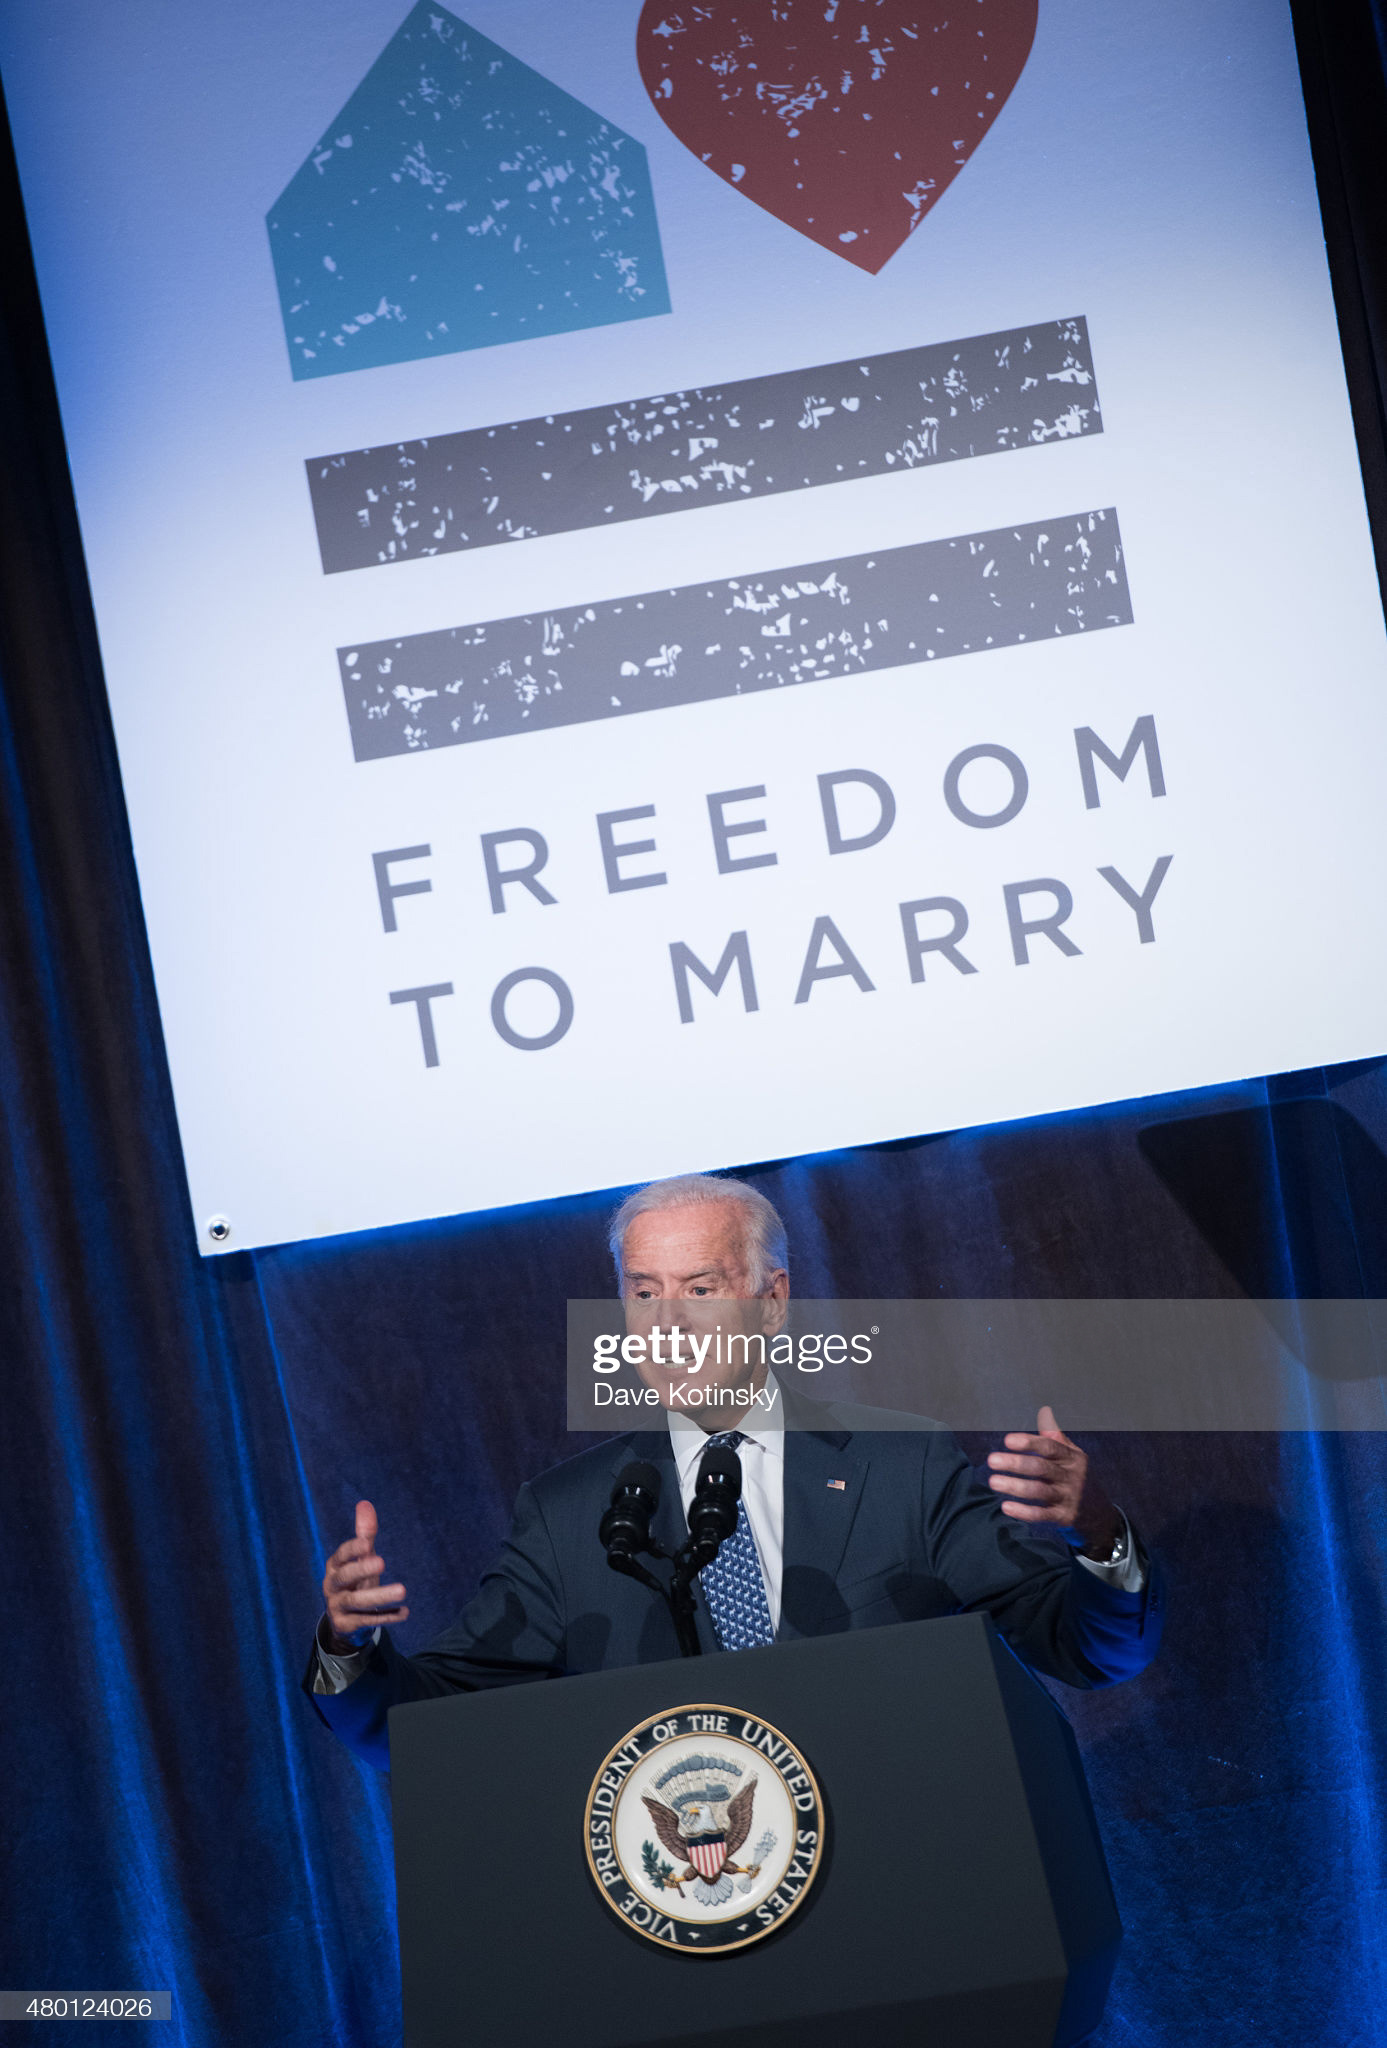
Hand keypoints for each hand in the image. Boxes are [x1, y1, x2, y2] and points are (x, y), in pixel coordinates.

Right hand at [321, 1499, 408, 1651]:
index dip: (353, 1549)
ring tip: (403, 1590)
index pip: (341, 1555)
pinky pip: (366, 1621)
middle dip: (362, 1569)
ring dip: (380, 1596)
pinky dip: (386, 1617)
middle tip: (382, 1562)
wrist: (344, 1621)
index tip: (368, 1544)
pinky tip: (405, 1612)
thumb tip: (365, 1503)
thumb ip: (365, 1534)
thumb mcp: (360, 1559)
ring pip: (356, 1602)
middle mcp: (332, 1586)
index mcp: (335, 1566)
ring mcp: (337, 1607)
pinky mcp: (345, 1625)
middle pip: (345, 1577)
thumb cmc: (355, 1582)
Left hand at [986, 1407, 1121, 1557]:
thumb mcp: (1073, 1456)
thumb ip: (1056, 1437)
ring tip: (993, 1482)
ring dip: (1015, 1486)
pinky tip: (1006, 1507)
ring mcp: (1069, 1497)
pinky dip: (1024, 1512)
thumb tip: (1044, 1411)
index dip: (1029, 1443)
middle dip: (1015, 1463)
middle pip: (1041, 1467)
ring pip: (1039, 1491)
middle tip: (991, 1460)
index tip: (1007, 1440)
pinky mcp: (1064, 1517)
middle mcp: (1071, 1476)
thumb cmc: (1078, 1477)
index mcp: (1072, 1457)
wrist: (1101, 1513)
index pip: (1050, 1446)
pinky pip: (1042, 1515)